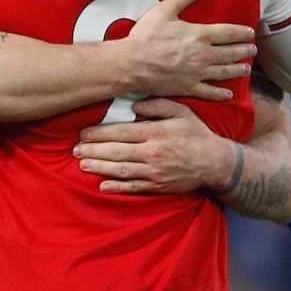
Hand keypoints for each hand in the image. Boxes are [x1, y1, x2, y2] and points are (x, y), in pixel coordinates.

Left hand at [74, 98, 233, 194]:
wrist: (215, 162)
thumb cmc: (197, 134)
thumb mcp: (182, 112)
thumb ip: (158, 105)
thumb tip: (135, 103)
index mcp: (155, 132)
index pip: (121, 132)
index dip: (100, 133)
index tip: (84, 134)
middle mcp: (152, 153)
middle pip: (116, 152)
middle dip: (93, 151)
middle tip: (75, 150)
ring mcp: (154, 171)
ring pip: (121, 170)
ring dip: (99, 168)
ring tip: (83, 164)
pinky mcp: (158, 185)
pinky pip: (134, 187)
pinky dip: (117, 187)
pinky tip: (103, 185)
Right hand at [110, 0, 256, 100]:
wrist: (131, 64)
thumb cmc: (146, 36)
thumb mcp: (164, 11)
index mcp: (199, 35)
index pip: (228, 33)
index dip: (242, 33)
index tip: (250, 33)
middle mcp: (203, 55)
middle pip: (230, 53)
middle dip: (244, 51)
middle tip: (253, 50)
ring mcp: (197, 73)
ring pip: (224, 72)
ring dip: (238, 69)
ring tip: (247, 68)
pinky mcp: (188, 87)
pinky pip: (209, 92)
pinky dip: (220, 94)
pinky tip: (229, 94)